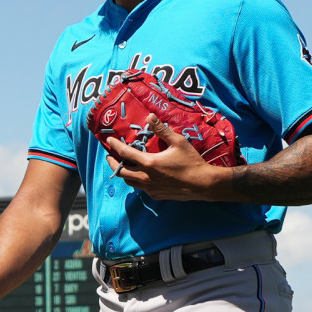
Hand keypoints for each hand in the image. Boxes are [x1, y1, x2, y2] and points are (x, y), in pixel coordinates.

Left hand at [100, 116, 231, 201]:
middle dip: (112, 163)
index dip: (114, 146)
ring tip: (123, 165)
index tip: (109, 141)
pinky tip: (140, 175)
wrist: (202, 184)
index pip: (125, 153)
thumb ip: (162, 130)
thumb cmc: (191, 162)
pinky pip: (140, 188)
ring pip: (129, 181)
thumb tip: (150, 116)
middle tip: (110, 156)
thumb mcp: (178, 142)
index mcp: (149, 163)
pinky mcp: (155, 195)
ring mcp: (149, 188)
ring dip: (123, 172)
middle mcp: (145, 177)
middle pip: (120, 171)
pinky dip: (136, 180)